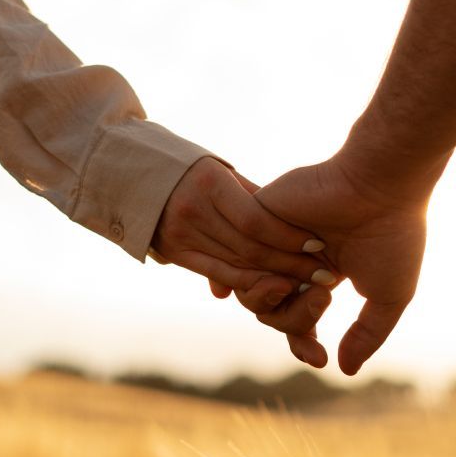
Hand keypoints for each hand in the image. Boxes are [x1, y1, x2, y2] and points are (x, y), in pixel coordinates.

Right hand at [151, 158, 336, 312]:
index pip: (256, 220)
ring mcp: (180, 235)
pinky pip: (217, 272)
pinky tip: (274, 288)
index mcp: (209, 184)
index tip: (318, 243)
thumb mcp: (221, 172)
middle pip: (249, 247)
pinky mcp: (173, 253)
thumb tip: (292, 226)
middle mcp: (192, 211)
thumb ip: (253, 198)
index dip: (289, 236)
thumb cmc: (191, 168)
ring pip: (236, 263)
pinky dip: (247, 282)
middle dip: (290, 263)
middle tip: (324, 274)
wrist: (132, 173)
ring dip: (275, 277)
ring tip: (307, 284)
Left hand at [252, 155, 428, 375]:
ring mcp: (274, 237)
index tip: (319, 358)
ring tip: (316, 286)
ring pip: (251, 293)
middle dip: (295, 320)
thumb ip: (366, 335)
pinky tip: (287, 274)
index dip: (302, 343)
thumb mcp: (388, 296)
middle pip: (270, 311)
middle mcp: (294, 255)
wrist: (382, 184)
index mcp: (323, 270)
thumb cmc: (393, 235)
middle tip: (325, 297)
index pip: (296, 318)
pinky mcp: (256, 215)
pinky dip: (262, 274)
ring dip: (281, 301)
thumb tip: (343, 370)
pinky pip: (239, 261)